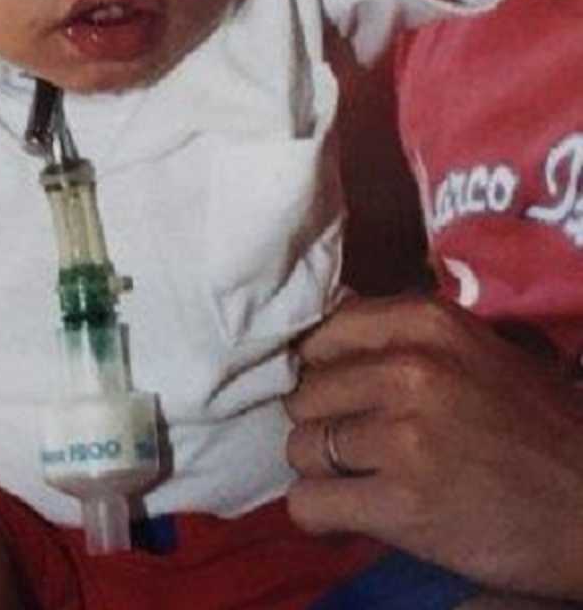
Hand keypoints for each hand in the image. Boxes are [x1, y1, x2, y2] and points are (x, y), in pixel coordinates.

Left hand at [285, 294, 582, 599]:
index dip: (323, 370)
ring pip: (300, 447)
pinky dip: (319, 514)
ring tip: (359, 480)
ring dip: (321, 470)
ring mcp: (404, 438)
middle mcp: (410, 370)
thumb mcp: (475, 351)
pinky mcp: (402, 504)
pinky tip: (349, 514)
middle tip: (355, 446)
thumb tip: (320, 341)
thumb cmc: (537, 427)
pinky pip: (309, 503)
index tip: (340, 395)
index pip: (324, 336)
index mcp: (429, 322)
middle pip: (305, 393)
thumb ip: (402, 339)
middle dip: (321, 422)